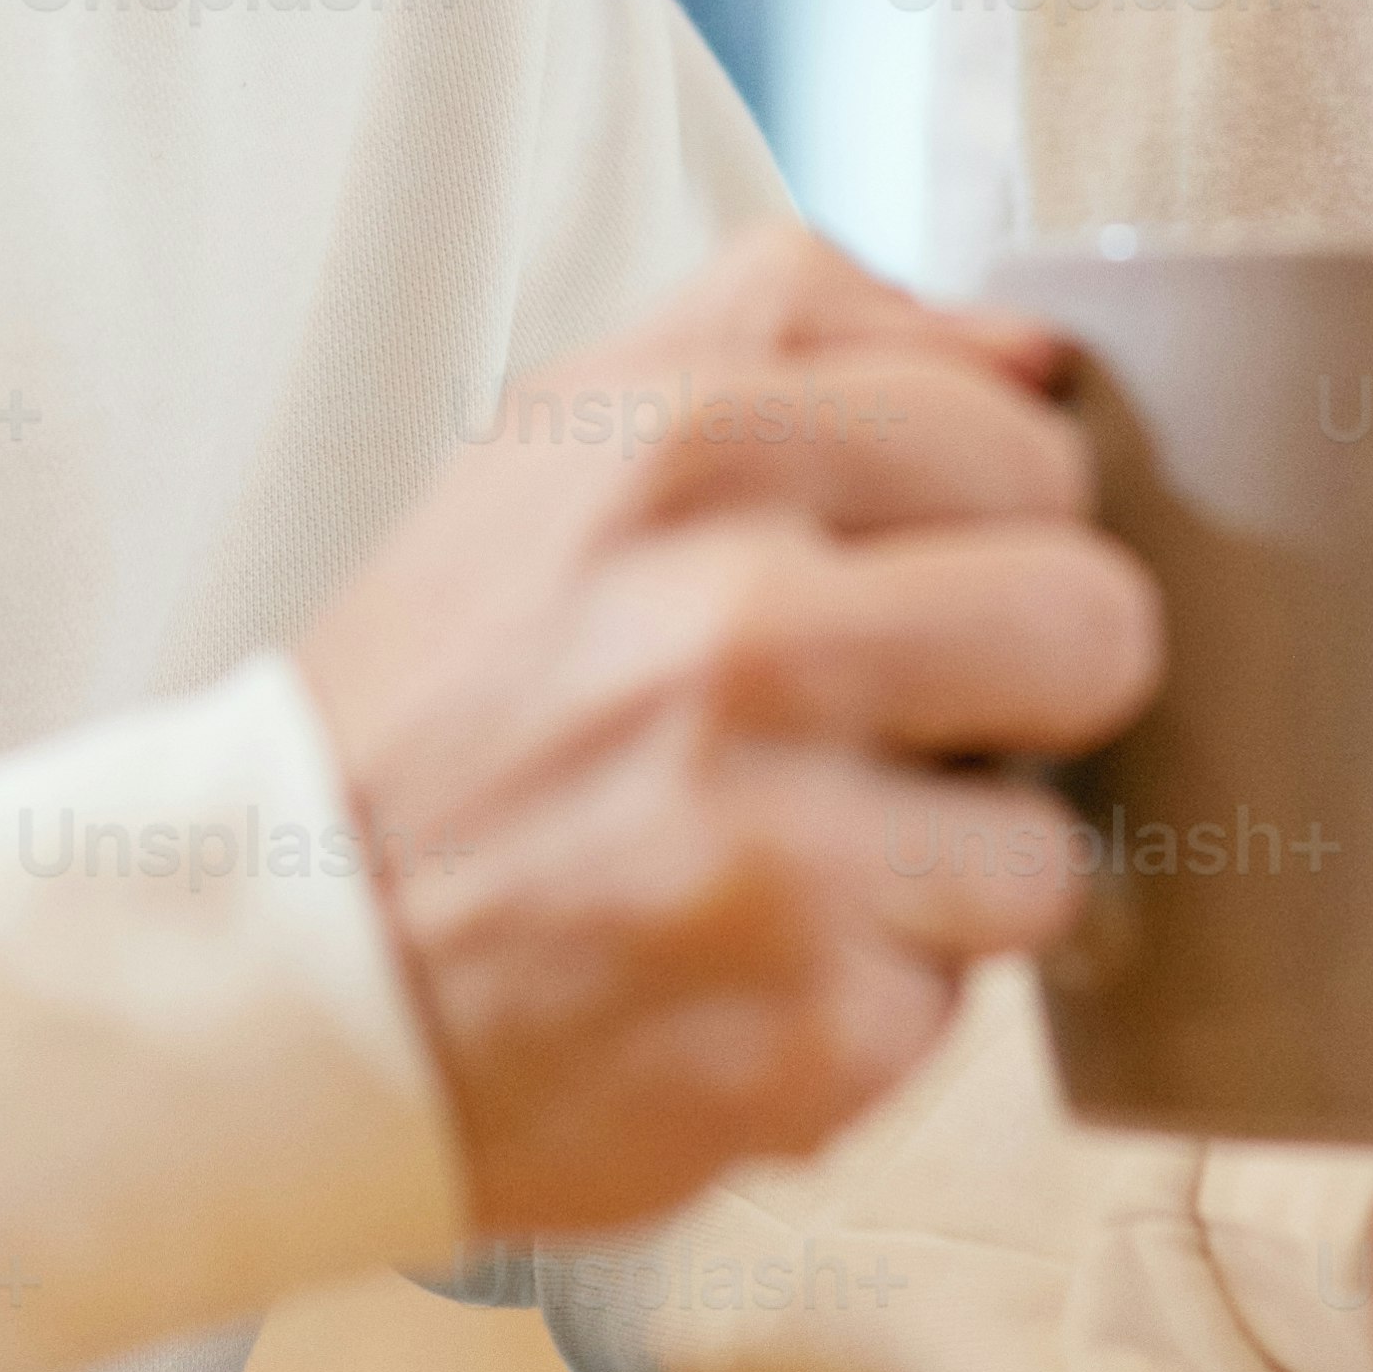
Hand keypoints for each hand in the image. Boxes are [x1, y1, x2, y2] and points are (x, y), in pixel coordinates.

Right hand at [291, 225, 1155, 1235]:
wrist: (272, 963)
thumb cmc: (454, 692)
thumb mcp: (569, 430)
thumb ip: (807, 332)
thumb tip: (1045, 355)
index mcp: (684, 447)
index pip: (1026, 444)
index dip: (983, 524)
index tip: (888, 574)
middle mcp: (735, 633)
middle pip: (1100, 624)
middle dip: (1020, 685)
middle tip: (889, 721)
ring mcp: (776, 848)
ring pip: (1053, 844)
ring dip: (945, 870)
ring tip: (792, 859)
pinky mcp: (808, 1038)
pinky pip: (958, 1004)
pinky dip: (866, 1001)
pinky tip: (736, 969)